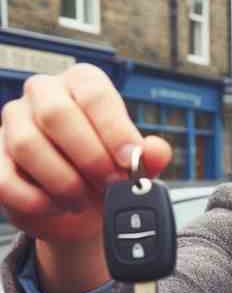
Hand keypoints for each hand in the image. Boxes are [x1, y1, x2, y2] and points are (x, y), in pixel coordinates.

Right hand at [0, 64, 170, 243]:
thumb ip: (149, 156)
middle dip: (90, 157)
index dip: (113, 128)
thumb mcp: (135, 166)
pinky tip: (59, 206)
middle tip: (111, 184)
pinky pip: (5, 179)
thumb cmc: (108, 173)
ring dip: (65, 182)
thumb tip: (156, 150)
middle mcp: (43, 95)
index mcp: (82, 84)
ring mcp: (13, 124)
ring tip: (85, 199)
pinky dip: (38, 201)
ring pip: (28, 145)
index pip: (93, 92)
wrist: (81, 208)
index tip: (128, 160)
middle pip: (56, 114)